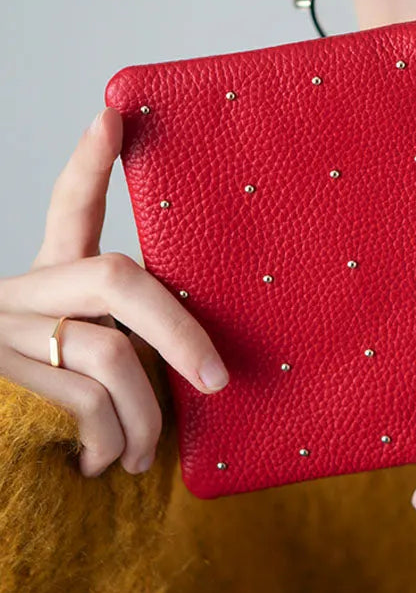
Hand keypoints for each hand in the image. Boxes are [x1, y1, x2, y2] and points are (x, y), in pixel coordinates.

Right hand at [0, 108, 229, 477]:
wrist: (1, 478)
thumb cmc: (61, 418)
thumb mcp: (93, 366)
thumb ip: (127, 342)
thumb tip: (209, 363)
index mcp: (48, 283)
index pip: (69, 209)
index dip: (89, 163)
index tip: (114, 114)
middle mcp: (17, 297)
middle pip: (117, 278)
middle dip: (180, 330)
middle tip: (218, 379)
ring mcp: (5, 337)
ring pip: (108, 356)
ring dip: (144, 418)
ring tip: (140, 456)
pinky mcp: (3, 384)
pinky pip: (85, 406)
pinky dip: (110, 444)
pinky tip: (100, 466)